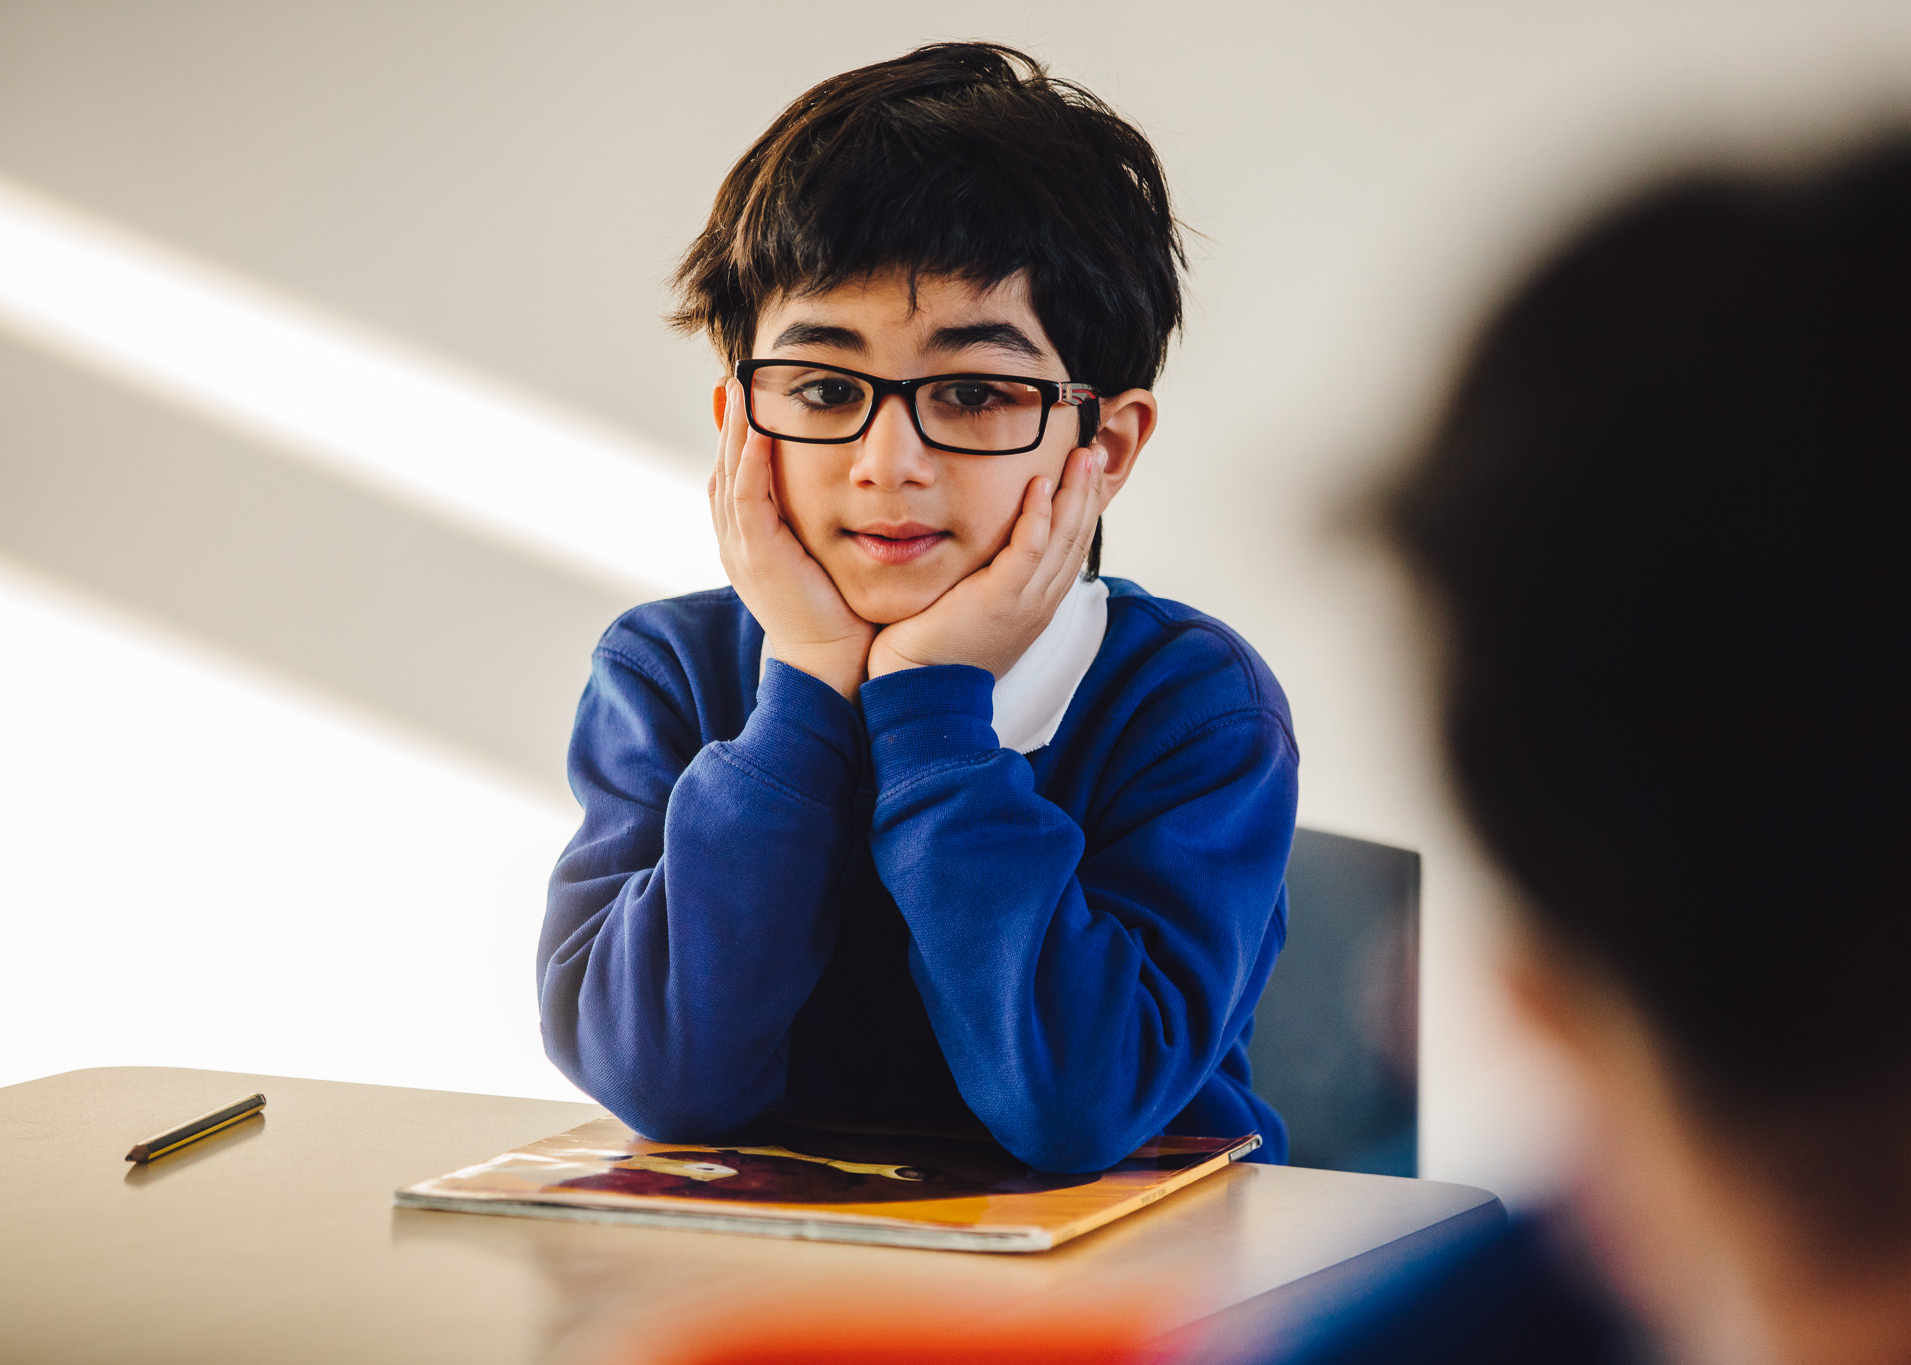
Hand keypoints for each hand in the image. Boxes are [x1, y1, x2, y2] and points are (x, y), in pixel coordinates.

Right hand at [710, 380, 873, 698]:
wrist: (835, 665)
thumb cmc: (842, 615)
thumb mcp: (828, 557)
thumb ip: (827, 524)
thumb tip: (853, 491)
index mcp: (752, 541)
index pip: (735, 476)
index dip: (737, 436)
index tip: (747, 396)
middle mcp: (738, 542)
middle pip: (724, 466)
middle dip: (729, 421)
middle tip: (736, 375)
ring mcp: (742, 549)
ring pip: (729, 474)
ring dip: (735, 428)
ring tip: (742, 386)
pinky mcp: (757, 556)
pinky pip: (747, 498)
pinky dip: (751, 462)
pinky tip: (759, 429)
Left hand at [868, 444, 1106, 680]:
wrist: (920, 692)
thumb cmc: (936, 651)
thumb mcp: (974, 607)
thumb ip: (987, 577)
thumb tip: (984, 547)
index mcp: (1037, 602)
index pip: (1071, 546)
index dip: (1082, 506)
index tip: (1085, 470)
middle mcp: (1040, 601)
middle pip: (1076, 537)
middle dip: (1087, 491)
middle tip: (1092, 449)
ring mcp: (1025, 602)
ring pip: (1062, 539)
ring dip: (1074, 493)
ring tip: (1081, 455)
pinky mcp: (1000, 601)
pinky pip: (1028, 552)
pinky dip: (1038, 517)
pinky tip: (1041, 485)